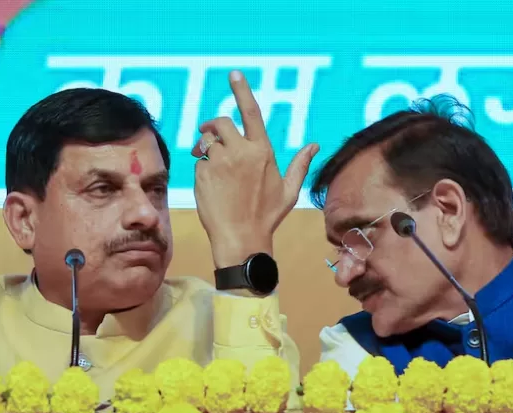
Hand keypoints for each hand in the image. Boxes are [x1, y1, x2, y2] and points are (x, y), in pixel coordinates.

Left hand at [192, 70, 318, 267]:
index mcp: (263, 151)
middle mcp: (240, 152)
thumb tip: (314, 146)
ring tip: (213, 166)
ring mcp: (219, 162)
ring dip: (207, 148)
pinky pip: (198, 162)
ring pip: (206, 142)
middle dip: (214, 126)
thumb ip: (300, 164)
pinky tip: (212, 186)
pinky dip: (202, 168)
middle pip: (220, 122)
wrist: (241, 238)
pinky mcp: (202, 174)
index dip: (242, 90)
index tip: (234, 74)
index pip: (251, 112)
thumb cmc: (267, 217)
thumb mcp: (289, 191)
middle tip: (210, 135)